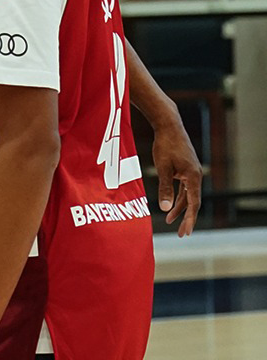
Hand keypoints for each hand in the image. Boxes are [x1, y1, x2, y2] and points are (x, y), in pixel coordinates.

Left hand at [152, 118, 201, 235]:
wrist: (169, 125)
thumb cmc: (165, 145)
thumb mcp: (163, 168)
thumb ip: (165, 188)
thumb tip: (165, 208)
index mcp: (193, 177)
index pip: (193, 204)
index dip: (189, 220)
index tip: (186, 232)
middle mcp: (196, 175)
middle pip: (193, 202)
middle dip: (186, 218)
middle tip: (182, 234)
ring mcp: (192, 172)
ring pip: (188, 195)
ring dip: (180, 208)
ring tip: (171, 221)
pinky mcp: (186, 168)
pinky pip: (184, 188)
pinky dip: (178, 197)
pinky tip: (171, 204)